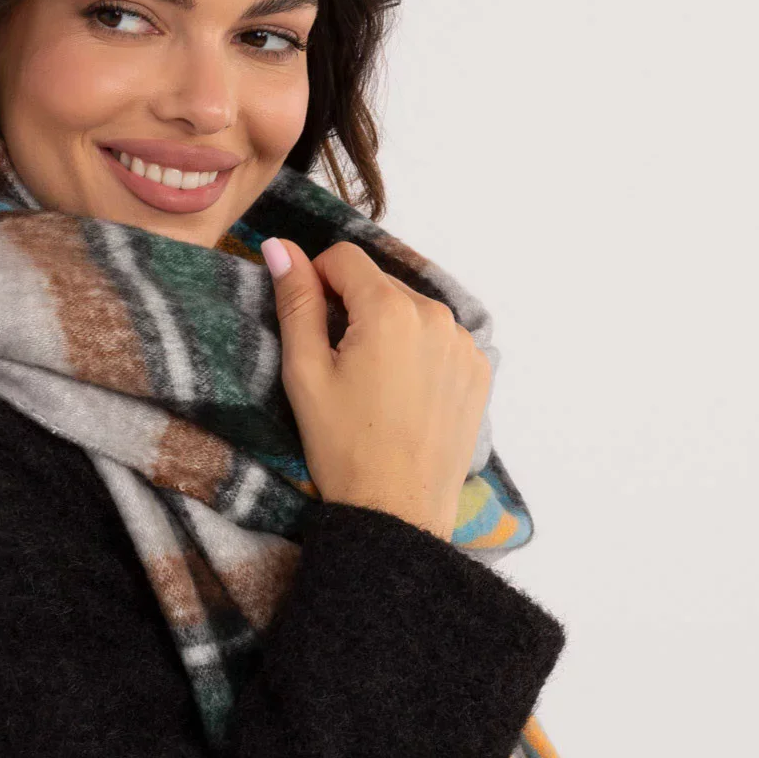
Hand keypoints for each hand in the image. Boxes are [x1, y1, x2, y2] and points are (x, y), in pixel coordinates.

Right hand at [263, 236, 490, 541]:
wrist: (397, 511)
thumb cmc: (343, 447)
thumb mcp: (305, 373)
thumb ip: (296, 302)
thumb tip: (280, 246)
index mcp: (389, 310)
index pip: (345, 259)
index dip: (317, 281)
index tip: (309, 323)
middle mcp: (436, 314)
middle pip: (381, 285)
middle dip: (354, 309)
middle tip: (338, 365)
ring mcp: (464, 342)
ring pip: (412, 311)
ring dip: (388, 330)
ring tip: (372, 385)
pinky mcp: (478, 369)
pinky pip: (441, 340)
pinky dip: (418, 353)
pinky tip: (403, 395)